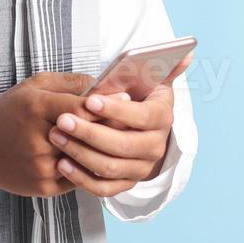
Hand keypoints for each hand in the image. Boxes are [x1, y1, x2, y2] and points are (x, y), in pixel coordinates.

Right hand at [0, 71, 125, 197]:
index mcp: (36, 109)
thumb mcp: (32, 87)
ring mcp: (42, 166)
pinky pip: (79, 177)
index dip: (106, 104)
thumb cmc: (8, 114)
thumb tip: (101, 83)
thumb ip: (67, 83)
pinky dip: (91, 168)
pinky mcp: (45, 187)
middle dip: (112, 126)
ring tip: (122, 139)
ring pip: (87, 159)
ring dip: (105, 150)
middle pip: (88, 134)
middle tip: (133, 118)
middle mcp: (39, 139)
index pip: (82, 107)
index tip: (125, 98)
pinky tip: (101, 158)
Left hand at [47, 50, 190, 196]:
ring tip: (57, 137)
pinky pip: (104, 188)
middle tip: (62, 120)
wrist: (138, 130)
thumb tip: (186, 54)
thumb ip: (164, 65)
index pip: (143, 116)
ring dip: (80, 153)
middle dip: (90, 132)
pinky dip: (82, 178)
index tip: (90, 100)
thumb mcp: (150, 80)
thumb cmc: (137, 97)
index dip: (116, 110)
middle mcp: (156, 146)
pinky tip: (63, 163)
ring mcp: (142, 168)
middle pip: (123, 145)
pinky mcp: (126, 184)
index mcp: (163, 117)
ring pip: (111, 167)